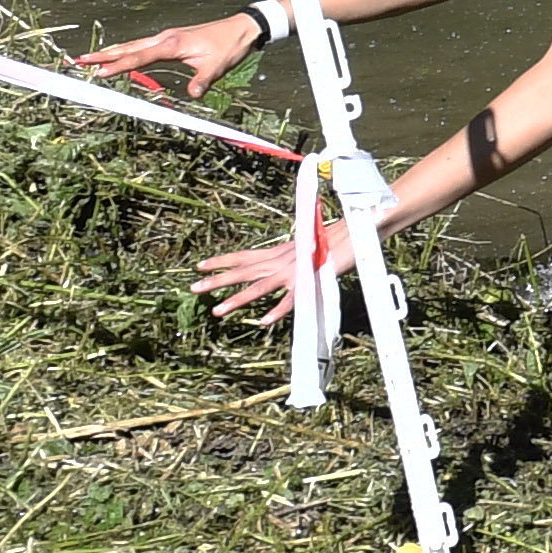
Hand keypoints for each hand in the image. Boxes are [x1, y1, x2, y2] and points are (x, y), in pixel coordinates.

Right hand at [78, 12, 261, 99]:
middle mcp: (165, 38)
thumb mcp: (217, 66)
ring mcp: (167, 38)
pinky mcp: (171, 40)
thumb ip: (202, 80)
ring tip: (91, 58)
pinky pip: (143, 46)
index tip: (100, 72)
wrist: (241, 28)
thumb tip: (193, 95)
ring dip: (113, 51)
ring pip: (134, 45)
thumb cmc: (228, 45)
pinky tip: (121, 55)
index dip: (120, 65)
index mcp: (172, 43)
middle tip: (81, 60)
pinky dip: (128, 51)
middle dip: (104, 55)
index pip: (140, 56)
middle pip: (129, 47)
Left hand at [192, 214, 347, 322]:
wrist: (358, 230)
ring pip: (259, 287)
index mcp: (281, 251)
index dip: (222, 261)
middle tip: (193, 288)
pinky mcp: (310, 280)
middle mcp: (282, 259)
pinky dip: (277, 310)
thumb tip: (286, 268)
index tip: (200, 266)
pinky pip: (290, 299)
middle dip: (217, 280)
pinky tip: (263, 322)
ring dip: (237, 299)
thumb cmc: (335, 239)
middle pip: (244, 271)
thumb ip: (296, 258)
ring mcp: (294, 270)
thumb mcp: (310, 249)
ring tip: (217, 311)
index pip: (245, 256)